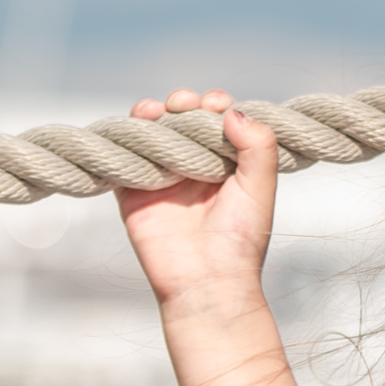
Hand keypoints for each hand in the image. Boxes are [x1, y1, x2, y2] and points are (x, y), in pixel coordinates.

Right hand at [115, 87, 278, 319]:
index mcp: (225, 164)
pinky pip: (124, 157)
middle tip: (186, 104)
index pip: (215, 121)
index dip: (213, 105)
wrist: (206, 282)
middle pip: (181, 120)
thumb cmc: (240, 239)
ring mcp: (162, 178)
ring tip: (157, 109)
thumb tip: (231, 111)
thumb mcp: (260, 188)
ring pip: (152, 133)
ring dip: (153, 112)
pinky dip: (127, 135)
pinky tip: (138, 122)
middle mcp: (193, 167)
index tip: (215, 105)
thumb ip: (258, 146)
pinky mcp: (133, 193)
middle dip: (183, 103)